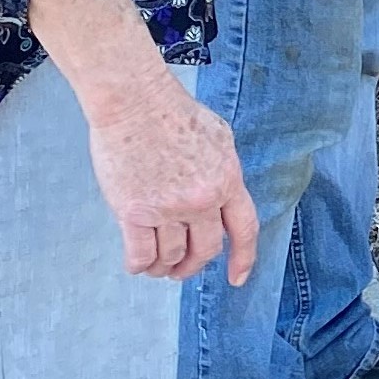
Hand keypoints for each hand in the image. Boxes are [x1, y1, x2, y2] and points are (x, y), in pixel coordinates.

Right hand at [84, 66, 256, 284]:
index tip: (237, 278)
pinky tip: (138, 264)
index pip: (244, 229)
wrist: (135, 101)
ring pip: (172, 256)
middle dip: (195, 265)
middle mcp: (202, 199)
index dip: (243, 258)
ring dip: (165, 267)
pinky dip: (140, 265)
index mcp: (227, 179)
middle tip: (183, 270)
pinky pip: (141, 254)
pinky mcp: (134, 212)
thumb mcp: (219, 138)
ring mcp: (168, 207)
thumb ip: (224, 172)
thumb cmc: (172, 112)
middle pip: (206, 249)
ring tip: (159, 266)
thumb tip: (223, 198)